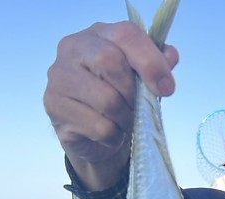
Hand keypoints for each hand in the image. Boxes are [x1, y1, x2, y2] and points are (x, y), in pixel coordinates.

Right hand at [43, 21, 178, 189]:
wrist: (95, 137)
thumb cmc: (121, 101)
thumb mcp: (143, 81)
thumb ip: (157, 65)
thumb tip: (170, 55)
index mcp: (99, 34)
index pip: (126, 34)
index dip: (150, 61)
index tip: (167, 88)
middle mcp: (73, 48)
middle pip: (110, 61)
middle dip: (133, 92)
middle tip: (138, 108)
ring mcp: (59, 77)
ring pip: (106, 99)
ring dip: (125, 118)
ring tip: (123, 121)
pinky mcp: (53, 106)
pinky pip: (99, 126)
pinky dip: (113, 136)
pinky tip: (109, 134)